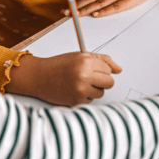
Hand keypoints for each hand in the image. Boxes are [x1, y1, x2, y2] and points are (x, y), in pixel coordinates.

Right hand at [6, 53, 121, 105]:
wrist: (38, 77)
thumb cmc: (59, 65)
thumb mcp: (80, 56)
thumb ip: (102, 60)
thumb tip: (119, 70)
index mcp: (85, 62)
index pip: (109, 70)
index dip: (101, 69)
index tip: (91, 68)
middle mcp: (83, 76)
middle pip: (109, 83)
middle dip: (102, 80)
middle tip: (89, 77)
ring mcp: (80, 91)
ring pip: (101, 93)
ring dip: (93, 89)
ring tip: (79, 83)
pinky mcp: (76, 102)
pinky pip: (90, 100)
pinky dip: (84, 96)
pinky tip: (73, 90)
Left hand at [73, 0, 158, 17]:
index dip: (76, 1)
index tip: (65, 7)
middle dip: (76, 7)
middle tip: (64, 13)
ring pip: (98, 3)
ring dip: (86, 10)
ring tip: (75, 15)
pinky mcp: (128, 0)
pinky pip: (114, 7)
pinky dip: (104, 11)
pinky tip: (96, 14)